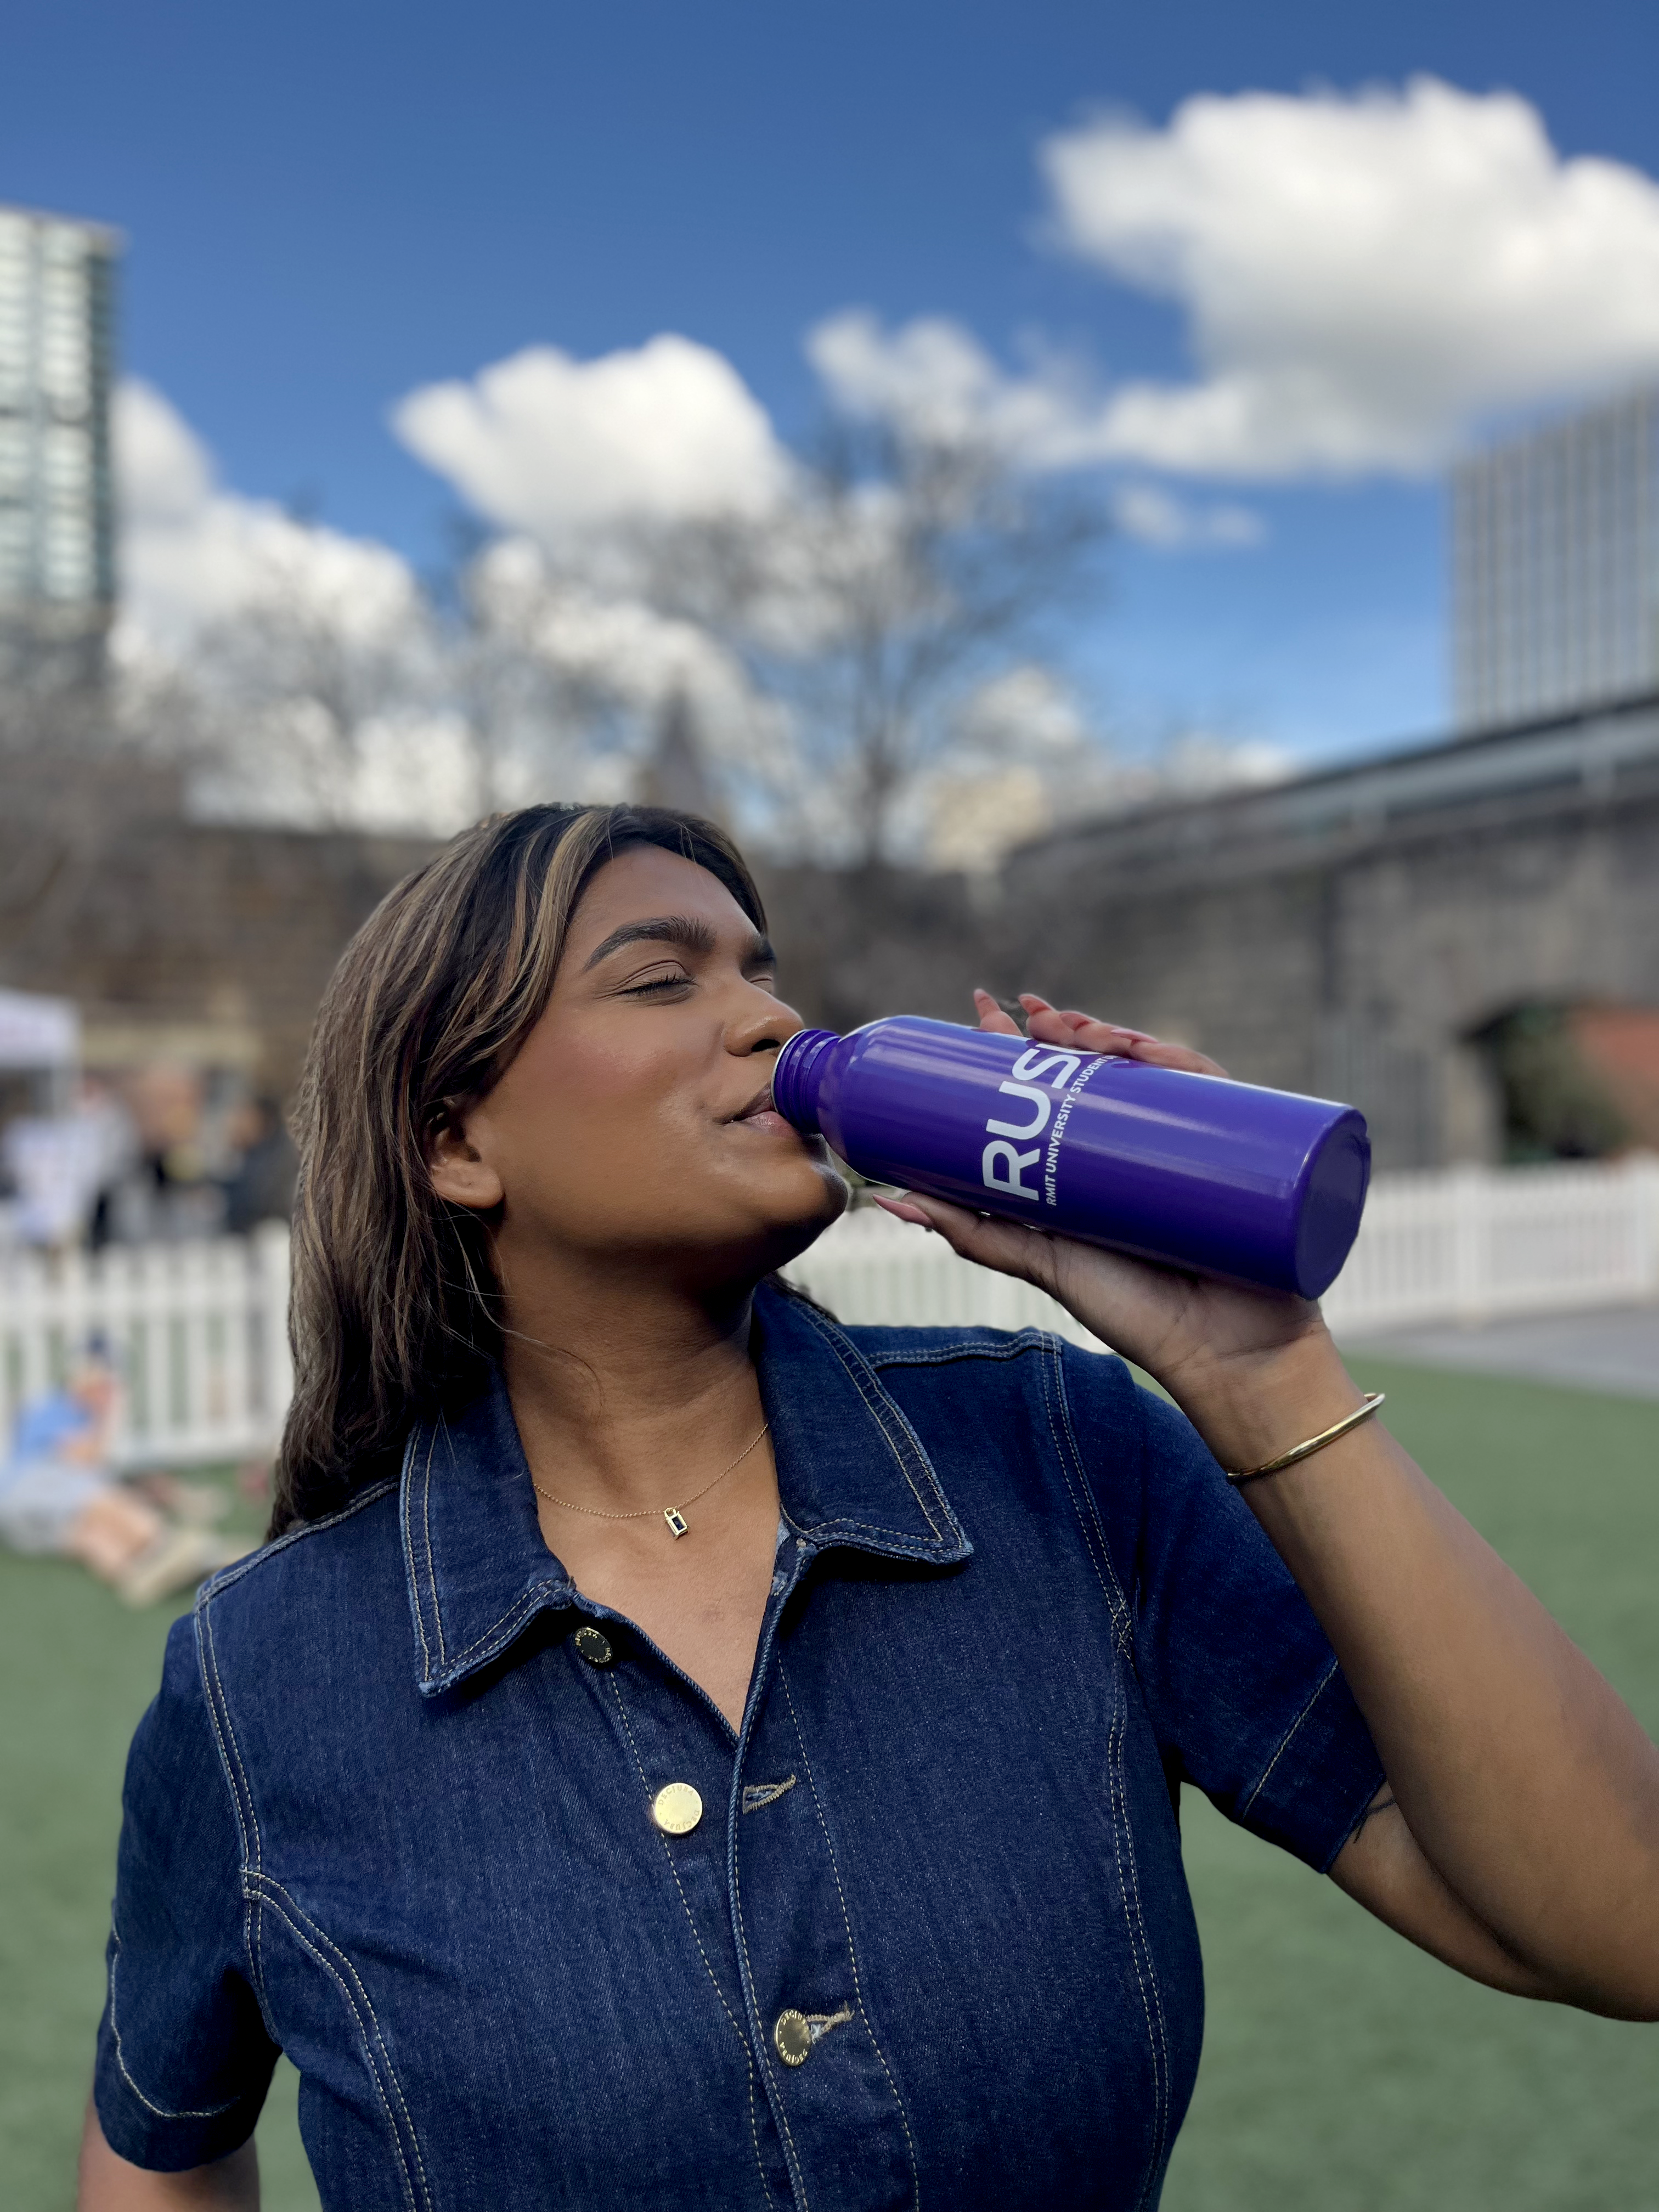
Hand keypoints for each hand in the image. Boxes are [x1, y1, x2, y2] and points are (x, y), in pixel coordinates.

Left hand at [874, 991, 1351, 1453]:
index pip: (1055, 1091)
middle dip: (1064, 1031)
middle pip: (1101, 1068)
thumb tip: (890, 1196)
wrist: (1227, 1355)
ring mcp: (1188, 1145)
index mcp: (1092, 1166)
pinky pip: (1211, 1091)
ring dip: (1109, 1034)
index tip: (989, 1014)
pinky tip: (1140, 1050)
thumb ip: (975, 1230)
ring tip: (1072, 1029)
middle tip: (1029, 1015)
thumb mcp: (1043, 1261)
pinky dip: (1175, 1060)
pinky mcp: (1239, 1150)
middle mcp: (1140, 1148)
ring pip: (1149, 1070)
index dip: (1023, 1049)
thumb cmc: (1136, 1313)